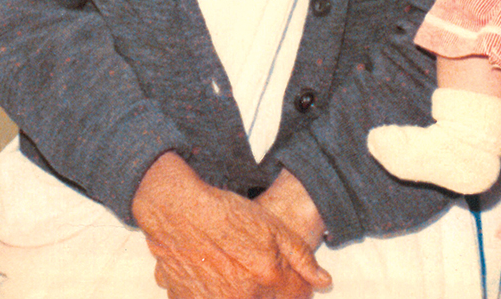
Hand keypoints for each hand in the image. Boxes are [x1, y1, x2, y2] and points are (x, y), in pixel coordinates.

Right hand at [131, 153, 330, 297]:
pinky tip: (212, 273)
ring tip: (233, 267)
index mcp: (266, 279)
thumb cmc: (224, 214)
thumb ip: (300, 256)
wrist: (176, 210)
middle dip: (268, 289)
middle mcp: (241, 297)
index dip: (298, 287)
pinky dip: (214, 293)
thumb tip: (323, 281)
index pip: (297, 297)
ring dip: (241, 291)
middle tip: (256, 266)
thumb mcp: (271, 226)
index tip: (292, 278)